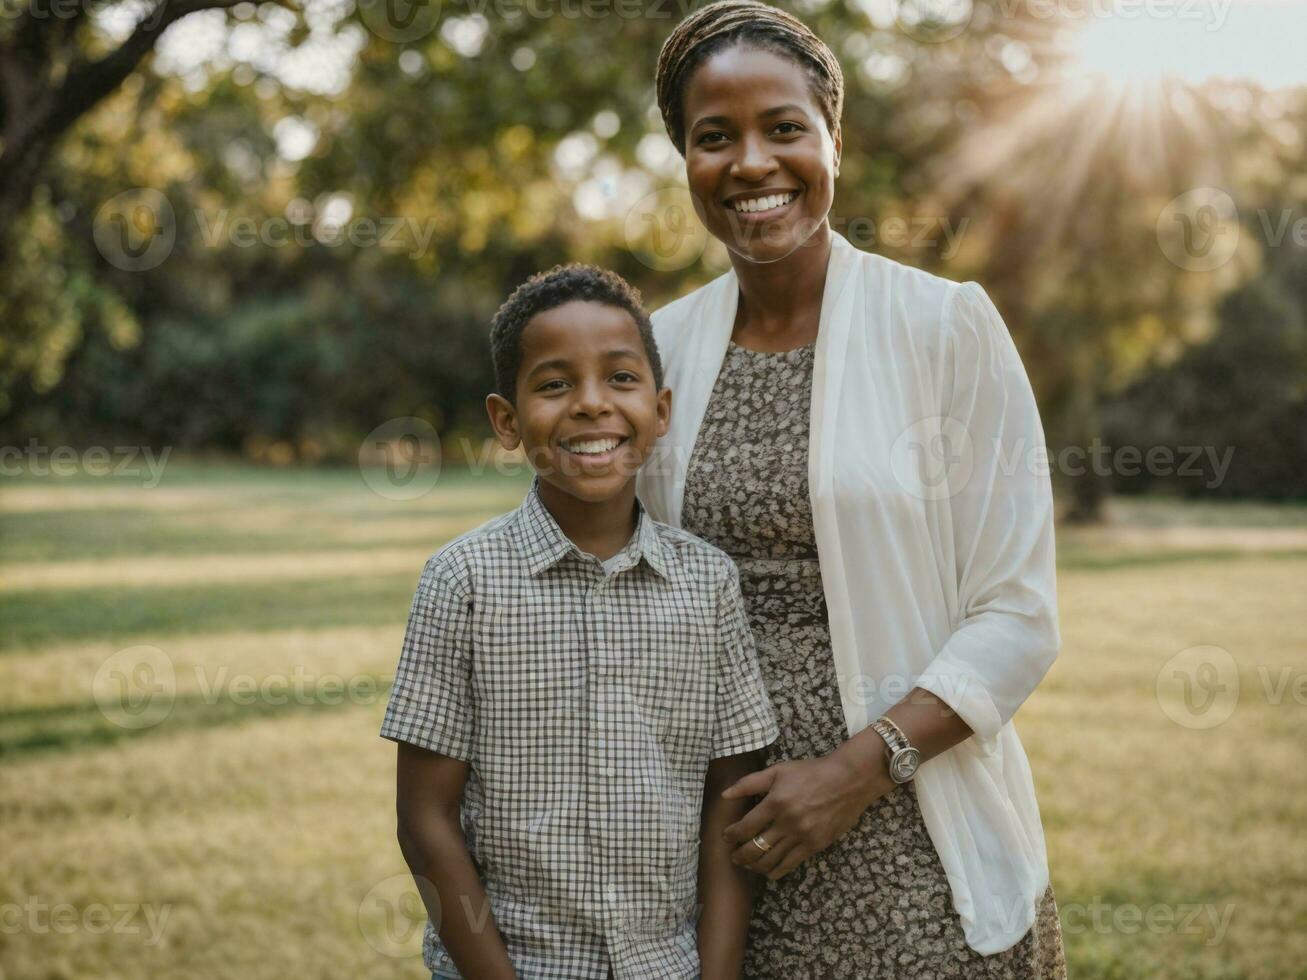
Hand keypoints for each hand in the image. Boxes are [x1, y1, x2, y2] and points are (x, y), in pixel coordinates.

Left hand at [719, 746, 895, 880]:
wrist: (847, 780)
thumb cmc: (810, 772)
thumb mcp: (778, 771)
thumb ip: (749, 783)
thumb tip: (725, 795)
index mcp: (775, 802)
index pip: (746, 827)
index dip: (732, 835)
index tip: (726, 836)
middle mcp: (787, 822)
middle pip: (755, 848)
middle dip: (739, 855)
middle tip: (733, 856)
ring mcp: (802, 836)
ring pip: (771, 860)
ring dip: (754, 865)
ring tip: (747, 864)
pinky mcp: (815, 846)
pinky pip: (790, 865)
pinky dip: (776, 872)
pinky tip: (768, 872)